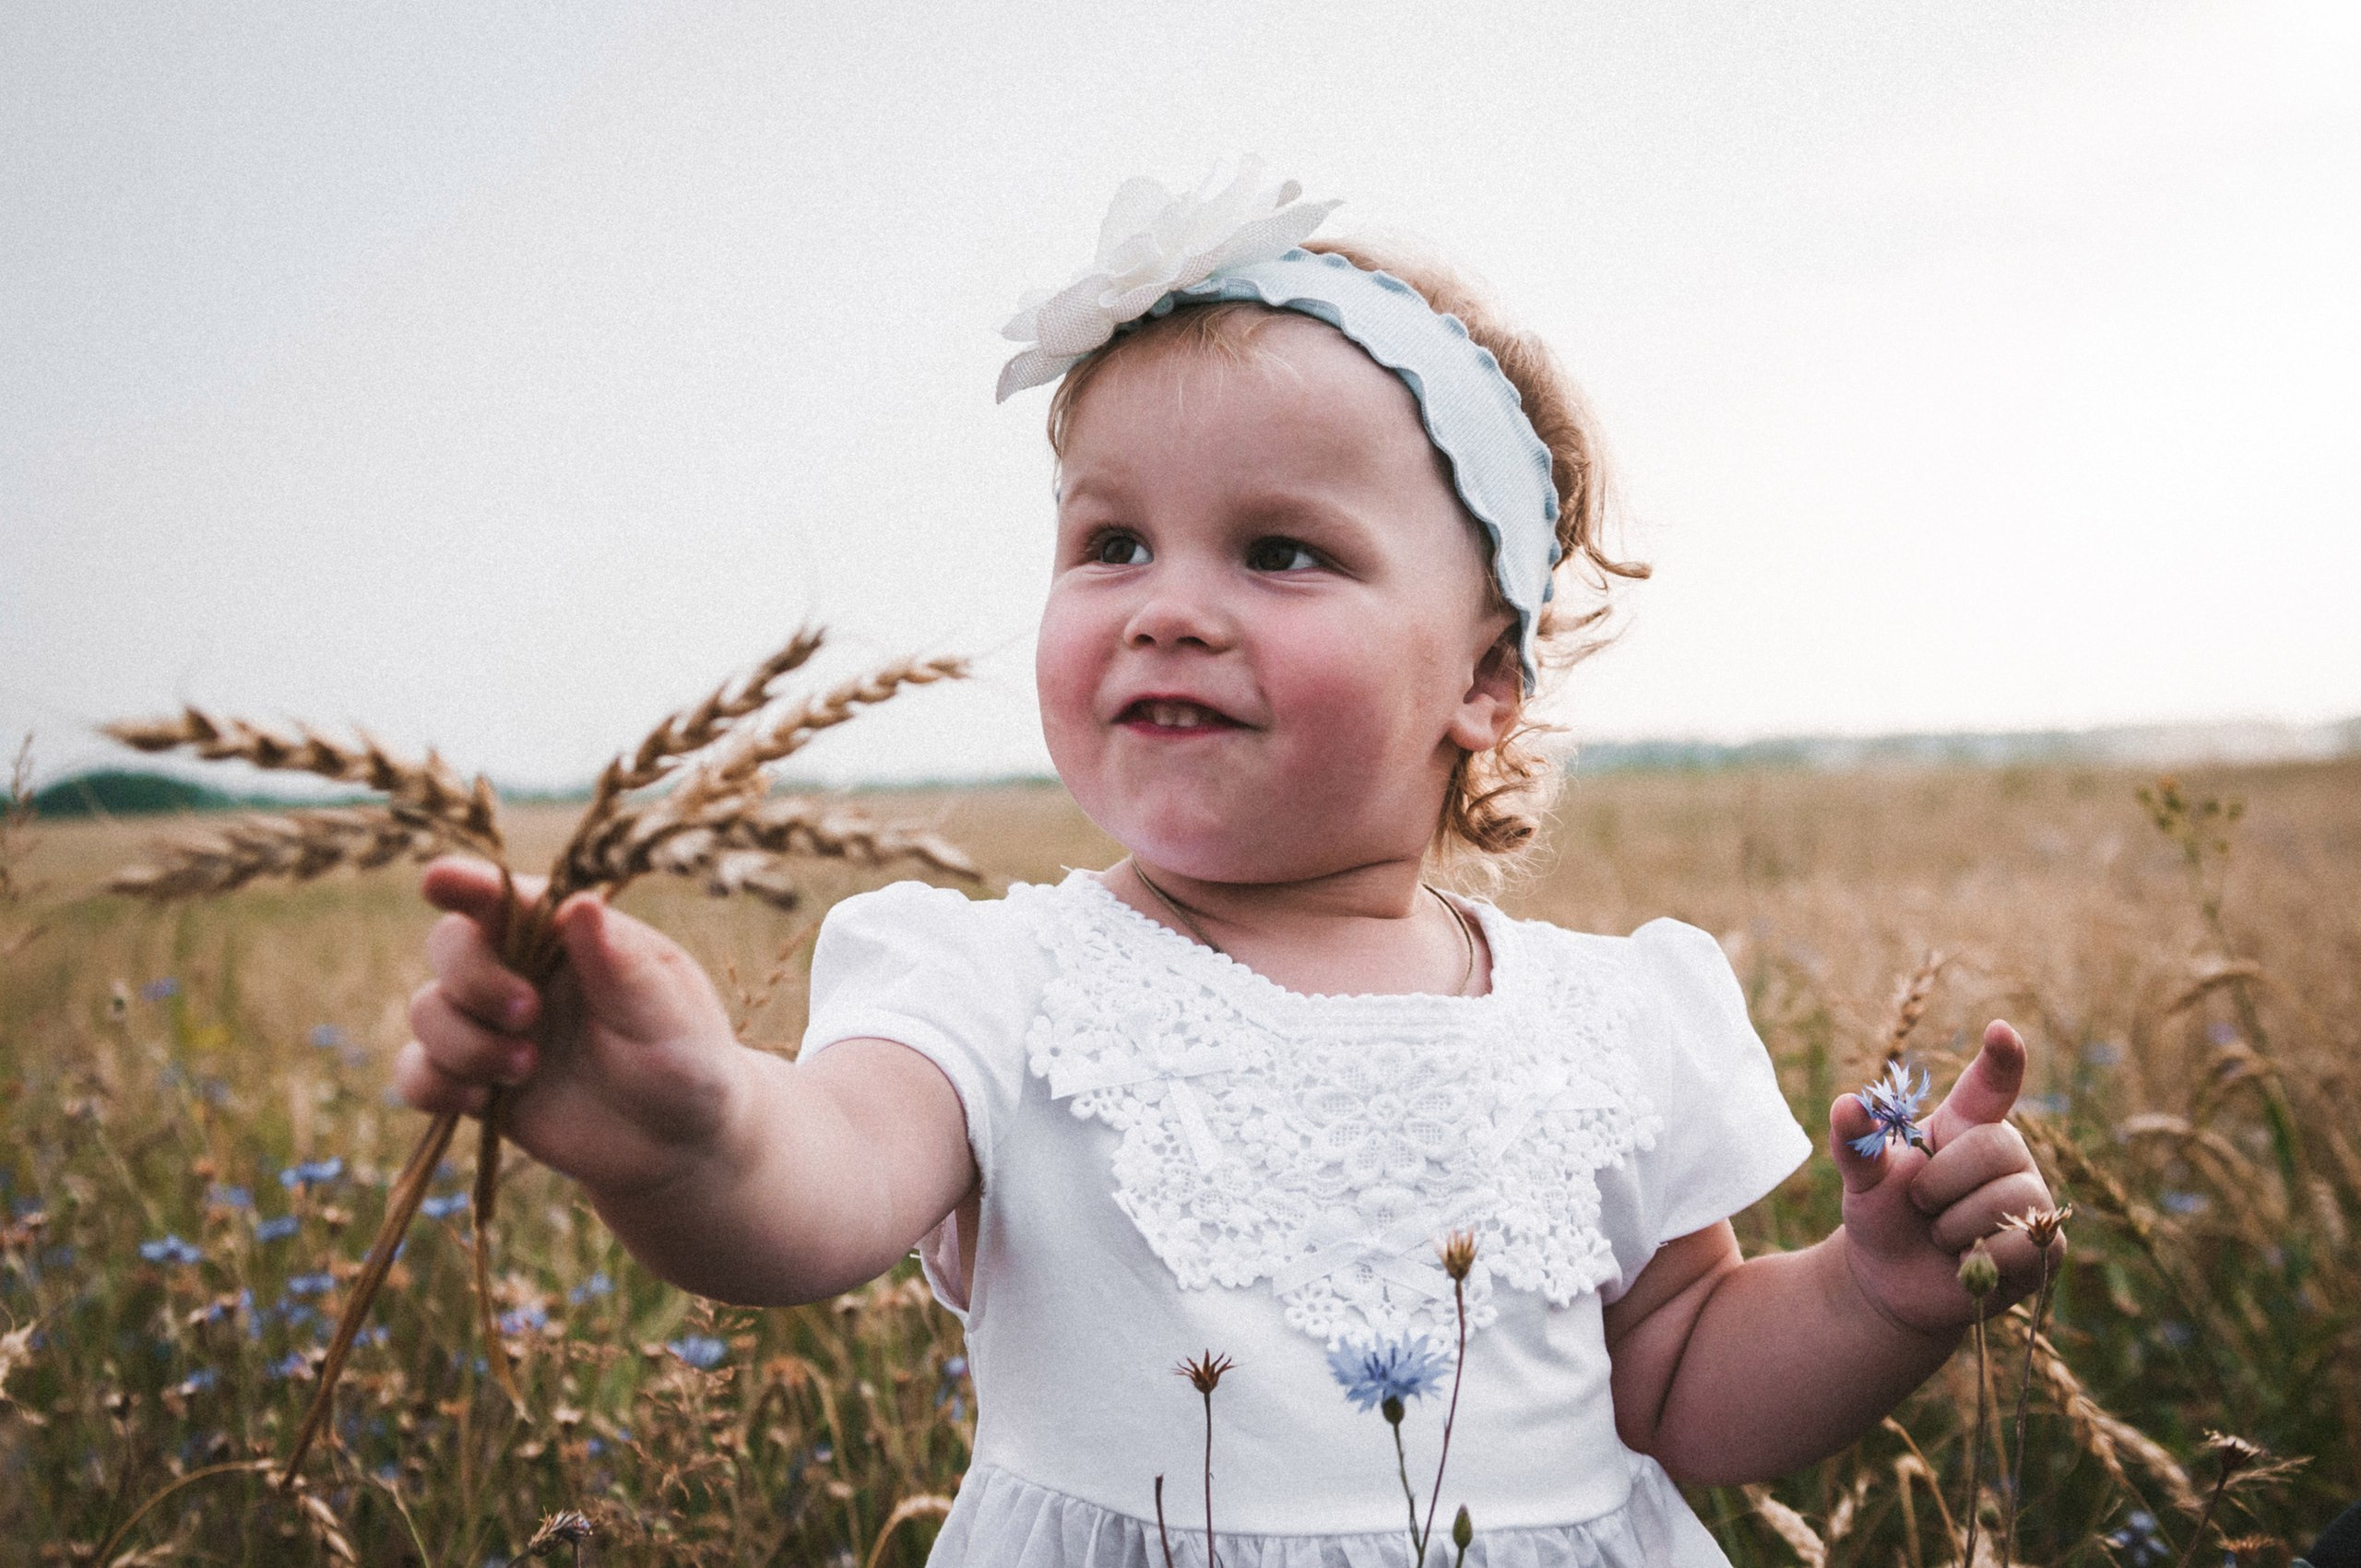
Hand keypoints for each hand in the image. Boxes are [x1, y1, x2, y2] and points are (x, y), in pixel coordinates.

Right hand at [394, 857, 748, 1201]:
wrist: (677, 1143)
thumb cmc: (686, 1060)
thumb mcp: (668, 1016)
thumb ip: (620, 967)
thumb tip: (581, 903)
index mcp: (572, 937)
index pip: (510, 896)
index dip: (468, 883)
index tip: (438, 882)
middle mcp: (522, 971)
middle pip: (451, 945)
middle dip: (474, 979)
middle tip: (529, 1015)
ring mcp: (493, 1026)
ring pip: (427, 1009)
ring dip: (463, 1042)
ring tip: (527, 1071)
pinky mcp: (476, 1080)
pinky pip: (416, 1073)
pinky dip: (432, 1085)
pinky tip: (479, 1102)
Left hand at [1830, 1021, 2064, 1336]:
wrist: (1889, 1281)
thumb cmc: (1881, 1215)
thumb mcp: (1861, 1179)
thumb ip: (1855, 1142)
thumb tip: (1846, 1104)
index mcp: (1965, 1124)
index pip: (1992, 1083)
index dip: (2002, 1058)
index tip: (2002, 1030)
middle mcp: (2006, 1155)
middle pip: (1994, 1145)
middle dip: (1941, 1181)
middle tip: (1920, 1204)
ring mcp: (2030, 1199)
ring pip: (2006, 1199)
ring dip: (1954, 1226)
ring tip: (1941, 1235)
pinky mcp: (2043, 1247)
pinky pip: (2023, 1244)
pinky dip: (1981, 1257)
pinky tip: (1966, 1261)